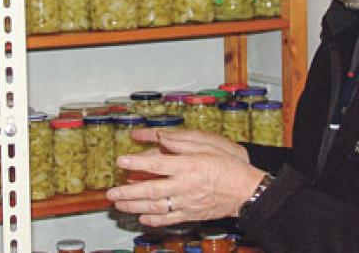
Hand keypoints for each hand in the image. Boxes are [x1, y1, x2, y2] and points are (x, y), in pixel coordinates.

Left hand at [106, 129, 265, 226]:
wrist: (247, 191)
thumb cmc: (229, 165)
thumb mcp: (209, 146)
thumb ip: (182, 143)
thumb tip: (162, 138)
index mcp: (188, 166)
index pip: (157, 164)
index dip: (137, 162)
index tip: (121, 161)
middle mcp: (184, 186)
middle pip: (150, 190)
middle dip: (127, 192)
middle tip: (111, 193)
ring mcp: (187, 203)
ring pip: (155, 207)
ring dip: (134, 207)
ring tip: (119, 205)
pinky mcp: (191, 214)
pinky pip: (169, 219)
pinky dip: (153, 220)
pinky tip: (142, 218)